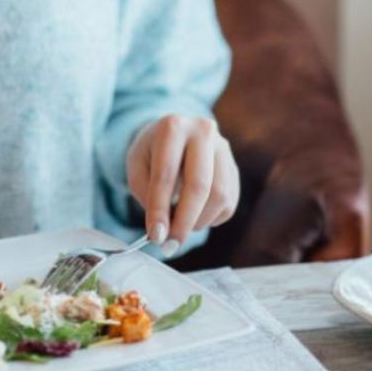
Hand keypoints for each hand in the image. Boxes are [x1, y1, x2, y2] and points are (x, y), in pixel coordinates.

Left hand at [126, 115, 239, 256]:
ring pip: (219, 196)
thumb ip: (146, 195)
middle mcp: (203, 132)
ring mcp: (224, 149)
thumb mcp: (137, 166)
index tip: (155, 236)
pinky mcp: (234, 167)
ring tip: (180, 225)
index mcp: (173, 127)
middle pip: (200, 186)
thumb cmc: (151, 153)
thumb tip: (163, 232)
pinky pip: (229, 203)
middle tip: (171, 244)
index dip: (160, 209)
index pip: (166, 174)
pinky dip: (211, 218)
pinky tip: (195, 214)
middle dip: (184, 221)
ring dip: (198, 221)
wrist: (174, 134)